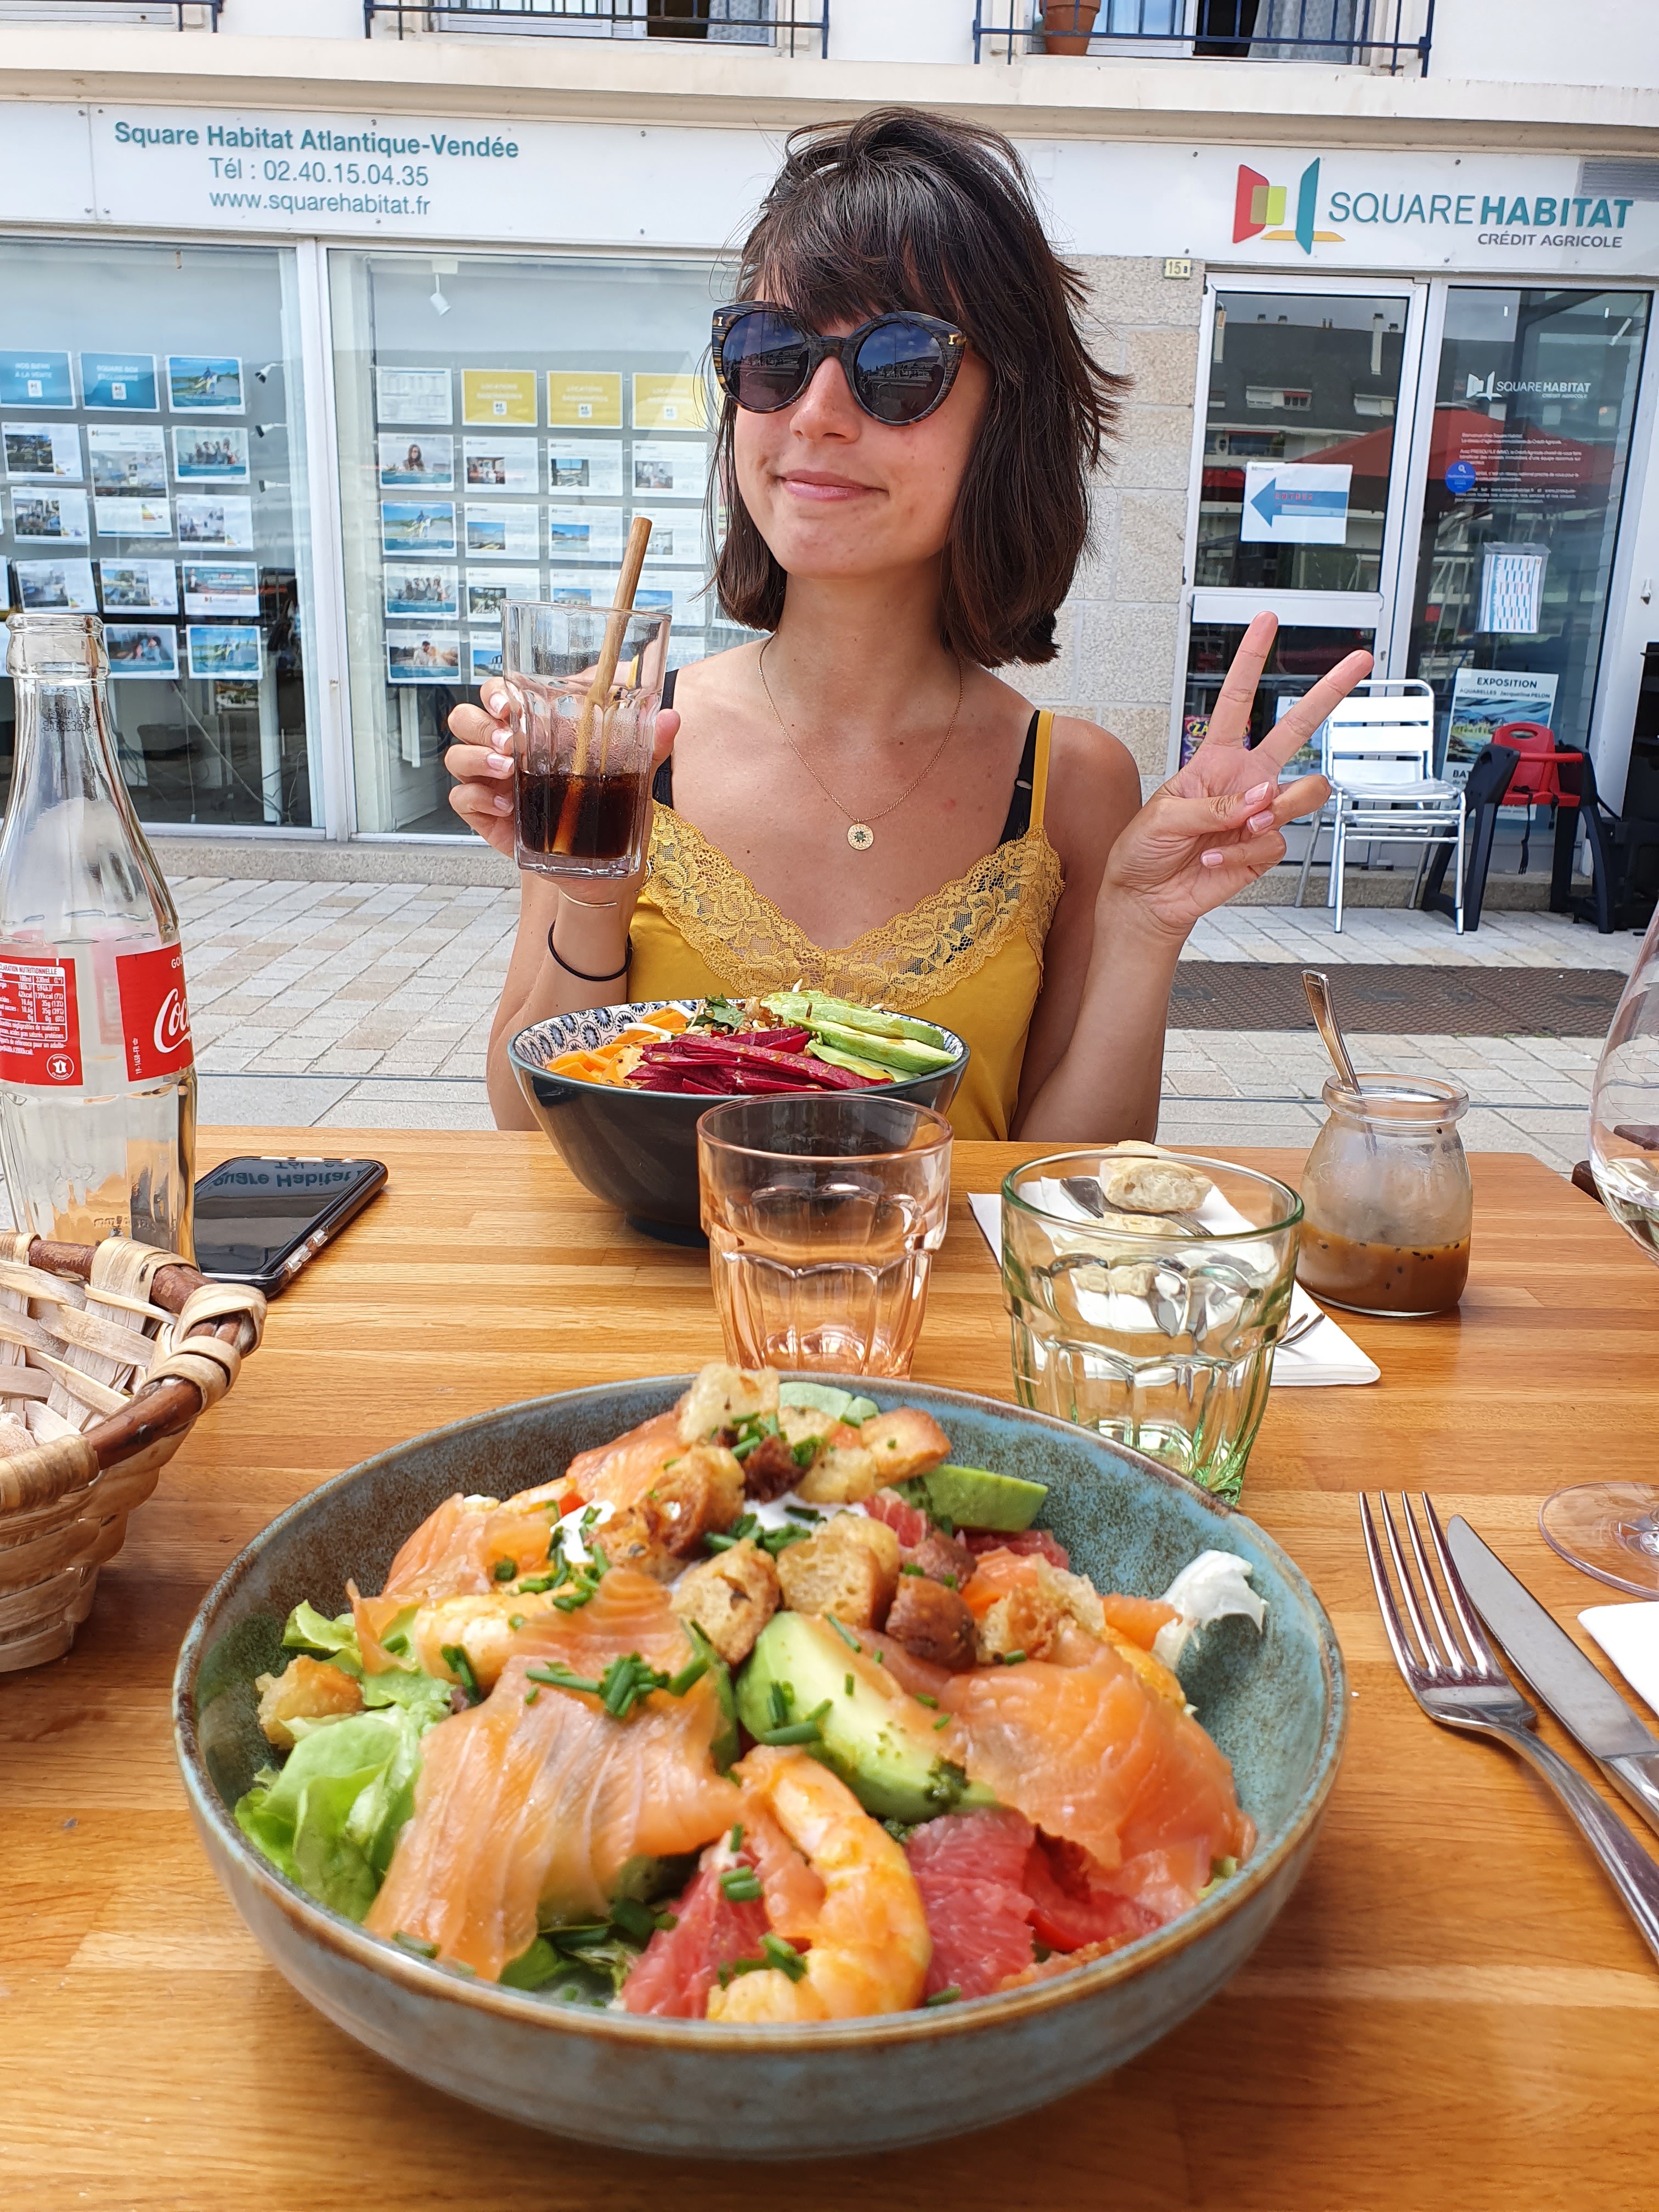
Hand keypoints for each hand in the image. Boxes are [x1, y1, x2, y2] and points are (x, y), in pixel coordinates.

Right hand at [445, 680, 679, 886]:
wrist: (602, 871)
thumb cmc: (611, 814)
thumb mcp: (631, 780)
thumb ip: (648, 748)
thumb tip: (671, 718)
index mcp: (534, 732)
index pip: (498, 697)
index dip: (493, 693)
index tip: (507, 703)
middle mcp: (506, 752)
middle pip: (465, 720)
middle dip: (480, 725)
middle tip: (509, 741)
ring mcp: (493, 784)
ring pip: (457, 757)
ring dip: (477, 758)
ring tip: (508, 770)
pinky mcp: (487, 817)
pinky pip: (461, 800)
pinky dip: (477, 799)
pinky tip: (505, 807)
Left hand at [1102, 613, 1370, 942]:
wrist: (1146, 898)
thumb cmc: (1143, 851)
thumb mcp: (1164, 816)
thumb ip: (1214, 805)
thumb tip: (1261, 798)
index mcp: (1215, 760)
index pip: (1238, 700)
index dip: (1252, 660)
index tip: (1266, 621)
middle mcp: (1245, 780)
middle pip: (1297, 729)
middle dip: (1329, 693)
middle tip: (1359, 662)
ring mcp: (1259, 814)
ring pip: (1303, 792)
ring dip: (1279, 808)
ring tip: (1249, 823)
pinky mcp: (1264, 849)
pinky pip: (1274, 843)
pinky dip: (1241, 853)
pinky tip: (1214, 860)